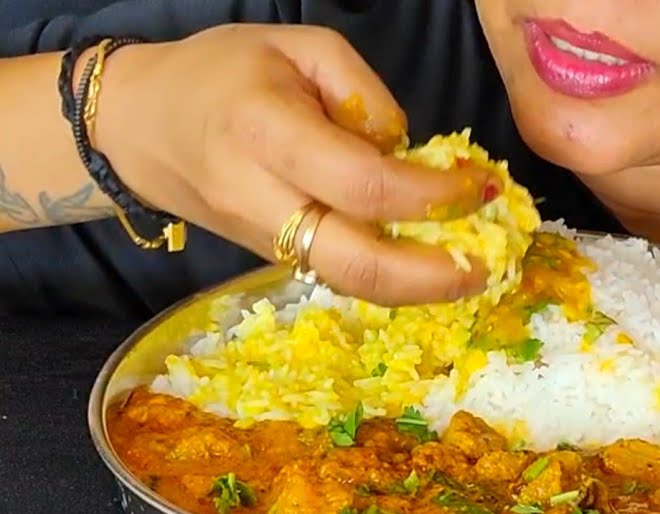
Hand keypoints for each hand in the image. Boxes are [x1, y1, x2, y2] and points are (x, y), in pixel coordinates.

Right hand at [90, 24, 495, 305]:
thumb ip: (365, 94)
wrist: (142, 125)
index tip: (482, 186)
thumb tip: (408, 152)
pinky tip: (427, 266)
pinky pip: (337, 276)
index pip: (365, 185)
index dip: (435, 195)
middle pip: (355, 263)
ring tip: (470, 272)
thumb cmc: (225, 73)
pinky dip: (388, 279)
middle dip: (431, 276)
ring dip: (416, 289)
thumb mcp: (300, 47)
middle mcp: (261, 199)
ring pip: (347, 283)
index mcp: (267, 132)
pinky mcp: (271, 260)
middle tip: (485, 266)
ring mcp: (262, 241)